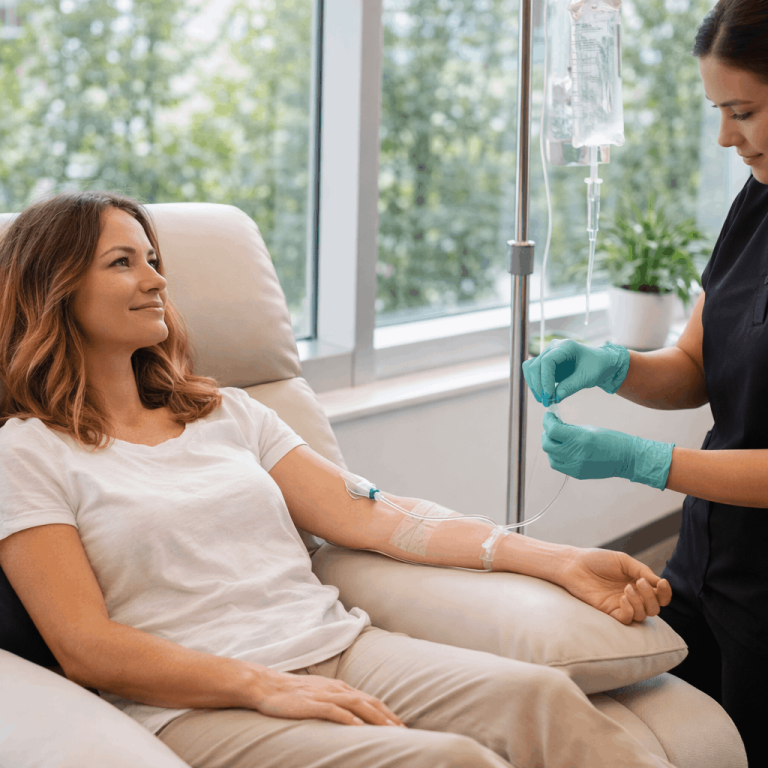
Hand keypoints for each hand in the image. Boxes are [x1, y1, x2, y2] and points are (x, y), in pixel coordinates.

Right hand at [250, 667, 407, 727]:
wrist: (267, 685)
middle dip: (388, 717)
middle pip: (368, 701)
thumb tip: (353, 716)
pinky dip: (347, 718)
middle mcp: (336, 689)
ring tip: (389, 730)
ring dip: (375, 717)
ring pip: (356, 704)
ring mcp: (324, 695)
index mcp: (340, 687)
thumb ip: (336, 701)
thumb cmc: (293, 693)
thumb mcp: (319, 694)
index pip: (370, 699)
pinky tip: (358, 727)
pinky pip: (333, 711)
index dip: (387, 712)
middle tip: (404, 731)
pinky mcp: (311, 704)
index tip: (401, 726)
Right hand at [522, 339, 629, 405]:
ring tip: (544, 400)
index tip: (549, 395)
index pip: (547, 361)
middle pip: (535, 365)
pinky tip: (544, 395)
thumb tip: (555, 397)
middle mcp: (552, 349)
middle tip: (546, 401)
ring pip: (530, 369)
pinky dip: (535, 385)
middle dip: (538, 385)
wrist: (600, 364)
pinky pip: (533, 373)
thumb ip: (571, 386)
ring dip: (534, 386)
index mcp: (565, 347)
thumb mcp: (587, 377)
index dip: (545, 379)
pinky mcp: (545, 365)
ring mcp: (547, 356)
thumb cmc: (597, 366)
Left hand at [542, 411, 674, 489]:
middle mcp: (575, 454)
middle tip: (551, 427)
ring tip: (558, 439)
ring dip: (550, 446)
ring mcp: (575, 466)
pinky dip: (556, 456)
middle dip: (546, 433)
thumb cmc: (611, 439)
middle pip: (547, 444)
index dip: (547, 421)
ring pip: (550, 456)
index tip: (549, 416)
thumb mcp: (590, 429)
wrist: (628, 459)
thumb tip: (554, 425)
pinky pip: (557, 465)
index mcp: (580, 438)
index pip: (553, 430)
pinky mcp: (576, 474)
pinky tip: (563, 450)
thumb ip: (570, 429)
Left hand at [558, 547, 672, 624]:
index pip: (660, 595)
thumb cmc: (597, 560)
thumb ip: (642, 570)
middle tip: (638, 582)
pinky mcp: (610, 612)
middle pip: (655, 608)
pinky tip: (622, 598)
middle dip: (652, 597)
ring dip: (640, 603)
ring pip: (643, 615)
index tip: (662, 583)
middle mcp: (633, 596)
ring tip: (627, 589)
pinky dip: (630, 611)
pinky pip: (627, 619)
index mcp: (638, 583)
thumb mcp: (623, 560)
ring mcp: (622, 605)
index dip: (666, 593)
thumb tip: (660, 583)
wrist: (574, 564)